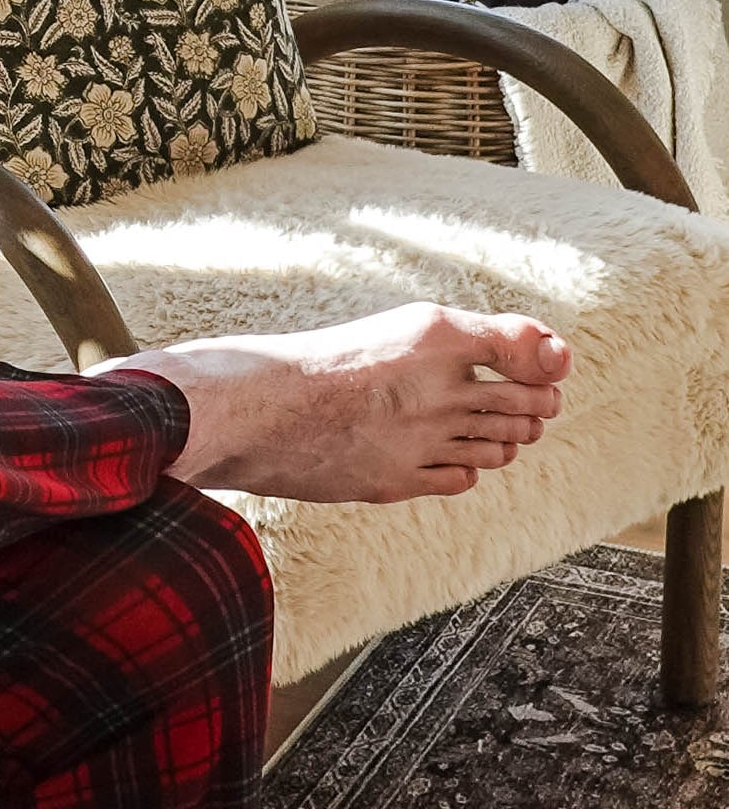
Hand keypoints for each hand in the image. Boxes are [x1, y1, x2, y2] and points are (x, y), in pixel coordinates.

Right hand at [101, 303, 570, 503]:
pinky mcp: (396, 479)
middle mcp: (435, 388)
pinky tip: (456, 457)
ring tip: (498, 429)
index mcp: (435, 336)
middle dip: (537, 405)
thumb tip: (553, 353)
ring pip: (498, 446)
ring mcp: (417, 439)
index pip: (531, 349)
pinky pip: (461, 479)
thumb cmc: (325, 363)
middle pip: (523, 404)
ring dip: (508, 438)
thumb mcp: (405, 328)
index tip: (548, 368)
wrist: (255, 409)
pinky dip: (469, 469)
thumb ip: (479, 338)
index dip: (549, 363)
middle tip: (534, 405)